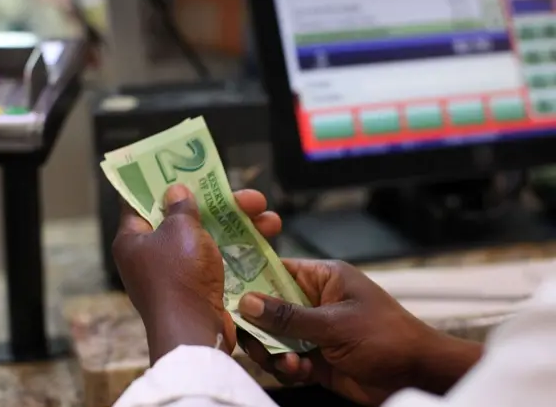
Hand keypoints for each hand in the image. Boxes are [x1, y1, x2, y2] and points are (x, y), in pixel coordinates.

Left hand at [112, 184, 281, 363]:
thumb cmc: (179, 276)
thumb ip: (180, 207)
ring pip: (208, 239)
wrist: (193, 332)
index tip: (179, 167)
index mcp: (133, 239)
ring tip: (269, 216)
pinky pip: (218, 260)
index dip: (159, 183)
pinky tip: (264, 238)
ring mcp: (176, 273)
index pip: (139, 202)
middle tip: (248, 195)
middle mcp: (151, 256)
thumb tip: (175, 191)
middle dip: (218, 205)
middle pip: (185, 219)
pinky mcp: (198, 288)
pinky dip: (237, 249)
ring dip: (238, 226)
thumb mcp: (180, 230)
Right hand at [238, 260, 482, 405]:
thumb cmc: (387, 337)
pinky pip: (287, 360)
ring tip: (286, 362)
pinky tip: (300, 370)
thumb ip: (288, 316)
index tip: (227, 290)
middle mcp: (315, 302)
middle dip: (258, 324)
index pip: (278, 270)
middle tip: (250, 337)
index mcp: (323, 278)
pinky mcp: (316, 358)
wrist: (417, 376)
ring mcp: (314, 331)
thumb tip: (247, 302)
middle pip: (269, 307)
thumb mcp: (335, 324)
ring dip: (274, 351)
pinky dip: (288, 367)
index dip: (251, 278)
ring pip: (274, 337)